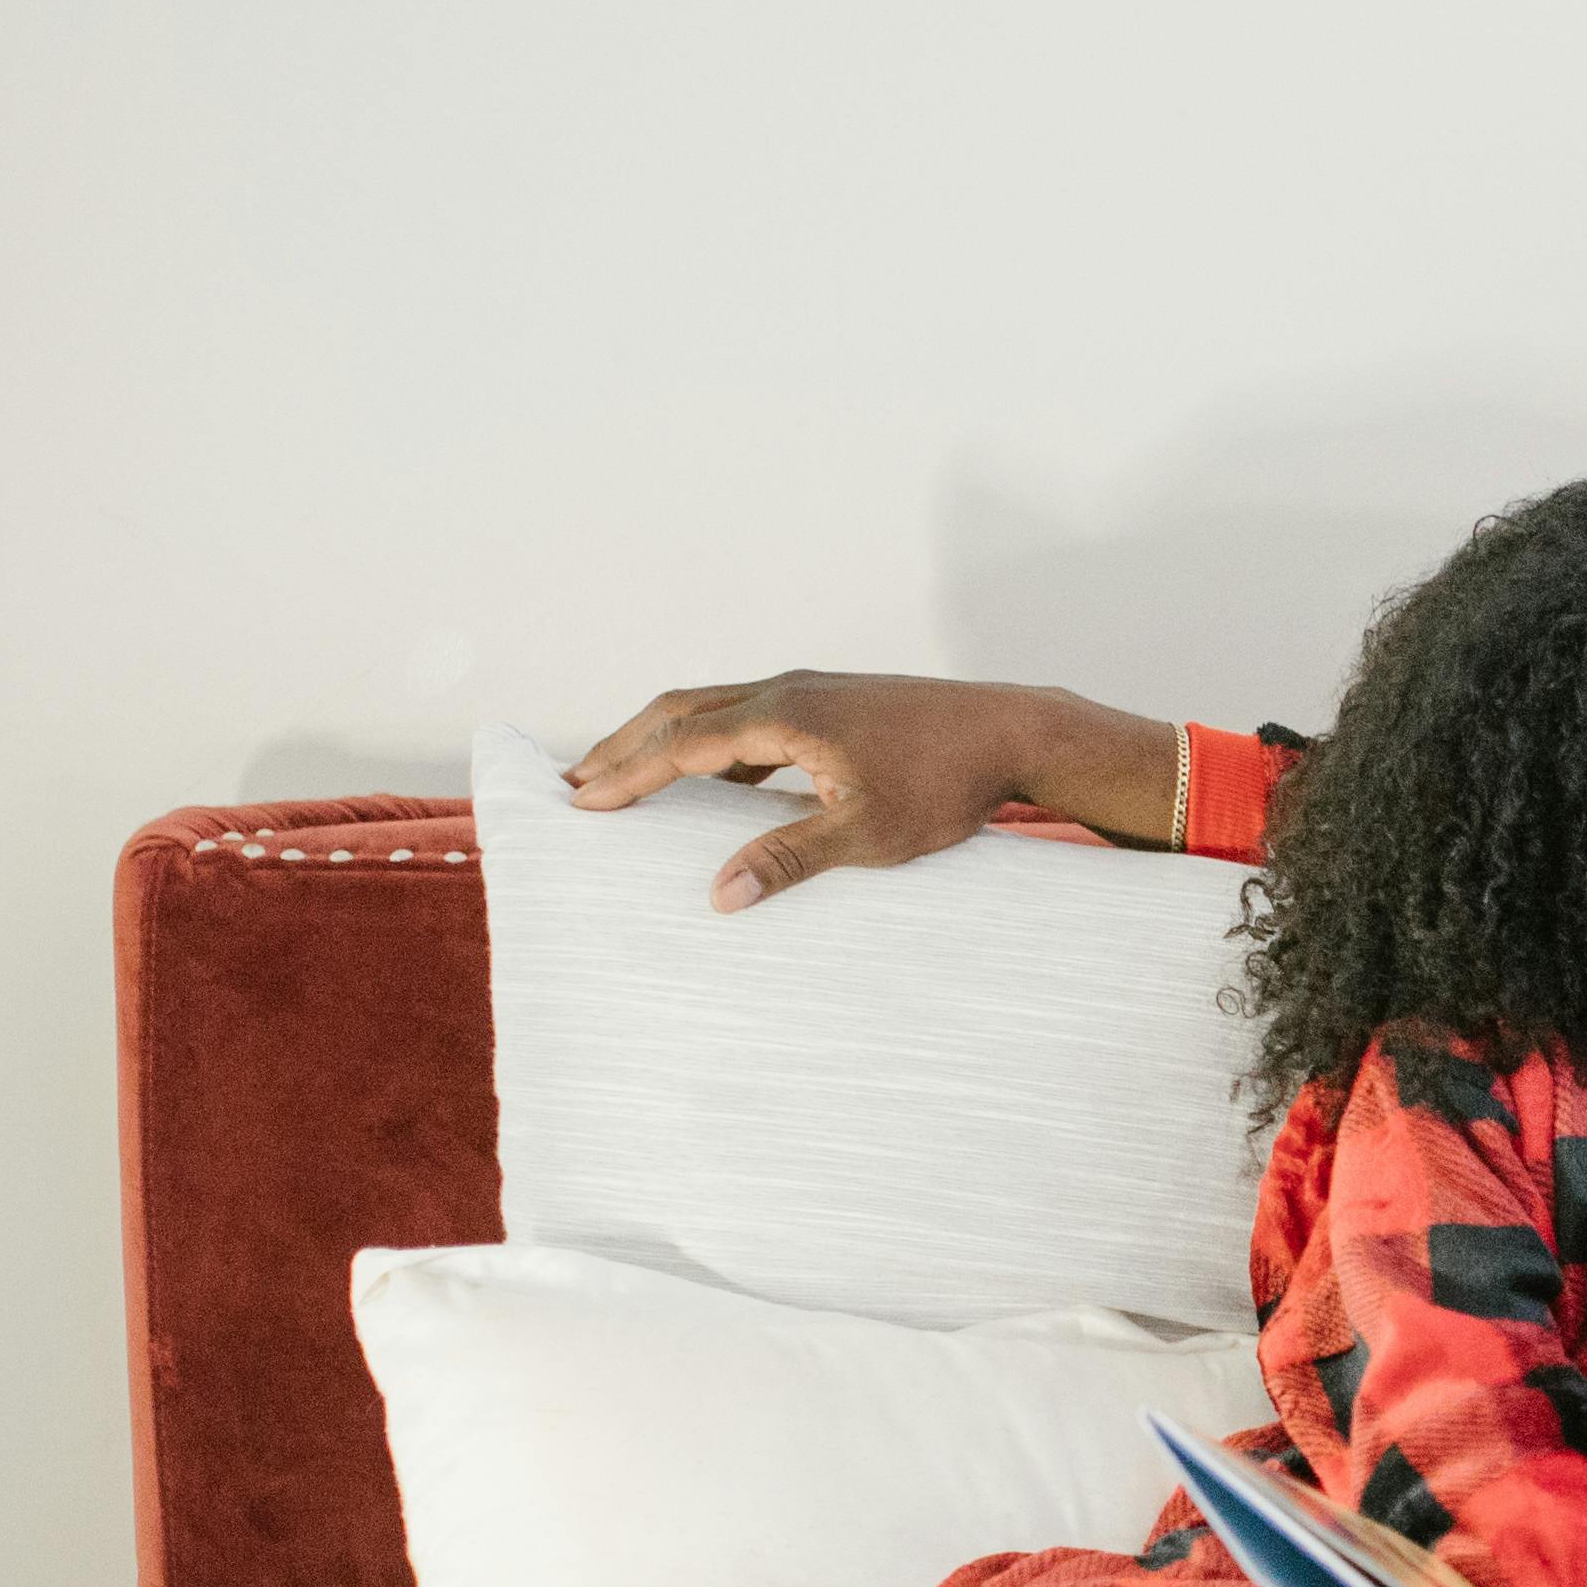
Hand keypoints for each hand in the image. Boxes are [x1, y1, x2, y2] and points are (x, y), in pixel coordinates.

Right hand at [565, 673, 1182, 908]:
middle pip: (680, 711)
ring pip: (713, 708)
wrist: (1014, 732)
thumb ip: (790, 860)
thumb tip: (718, 897)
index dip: (626, 774)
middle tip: (572, 783)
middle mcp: (788, 690)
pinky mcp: (831, 702)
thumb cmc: (947, 784)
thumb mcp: (868, 834)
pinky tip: (712, 786)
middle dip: (623, 747)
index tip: (577, 801)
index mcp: (785, 715)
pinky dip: (712, 747)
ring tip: (625, 781)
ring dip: (663, 742)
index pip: (682, 743)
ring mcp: (810, 691)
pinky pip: (749, 719)